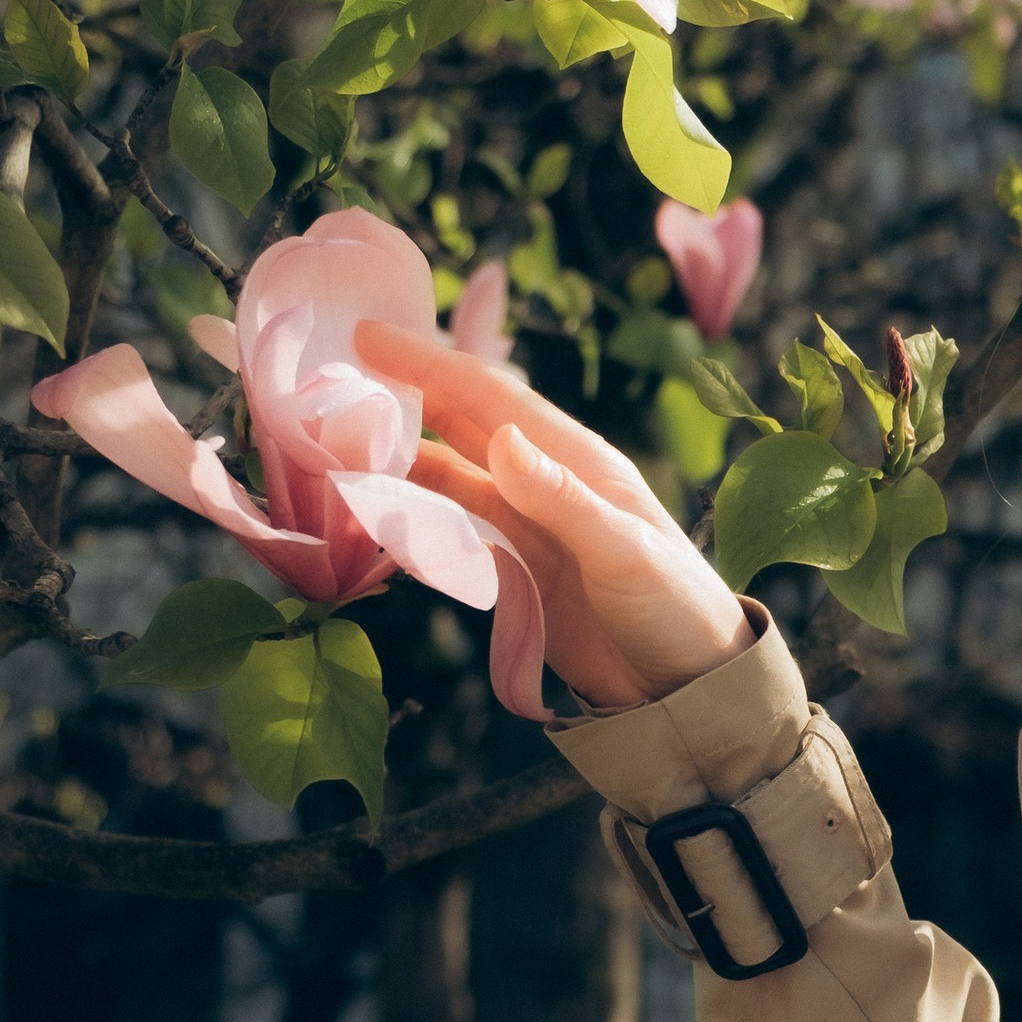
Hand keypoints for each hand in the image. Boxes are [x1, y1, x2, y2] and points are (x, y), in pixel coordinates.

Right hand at [355, 319, 753, 711]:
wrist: (692, 685)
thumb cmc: (676, 608)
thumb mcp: (622, 551)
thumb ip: (561, 497)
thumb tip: (500, 436)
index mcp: (576, 460)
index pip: (490, 395)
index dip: (428, 363)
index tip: (368, 336)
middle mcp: (544, 482)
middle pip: (460, 424)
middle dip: (400, 396)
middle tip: (329, 377)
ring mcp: (526, 526)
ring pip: (447, 476)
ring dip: (397, 458)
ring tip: (332, 443)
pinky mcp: (515, 572)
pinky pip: (451, 531)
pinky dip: (411, 516)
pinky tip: (372, 510)